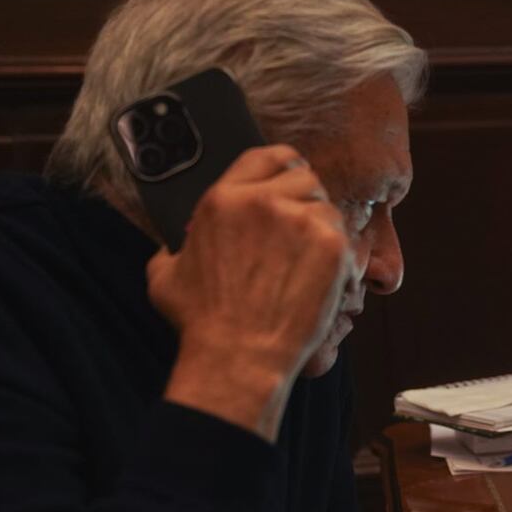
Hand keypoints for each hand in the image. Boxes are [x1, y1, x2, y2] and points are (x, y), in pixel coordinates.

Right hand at [147, 145, 352, 439]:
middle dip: (306, 200)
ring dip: (323, 230)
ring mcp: (301, 221)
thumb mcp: (165, 275)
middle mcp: (263, 201)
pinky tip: (325, 280)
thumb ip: (174, 248)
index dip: (283, 167)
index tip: (288, 182)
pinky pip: (346, 237)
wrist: (239, 356)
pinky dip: (341, 257)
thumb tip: (177, 245)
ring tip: (310, 262)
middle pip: (305, 178)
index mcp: (224, 198)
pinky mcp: (332, 246)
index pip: (267, 156)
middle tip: (301, 231)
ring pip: (327, 208)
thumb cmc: (202, 323)